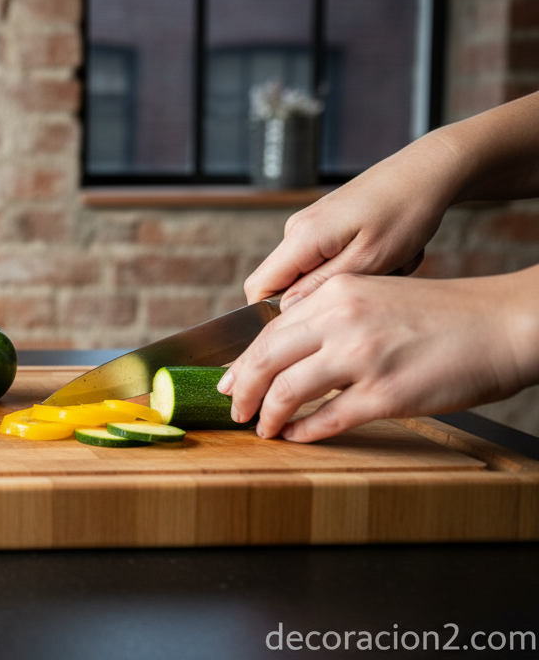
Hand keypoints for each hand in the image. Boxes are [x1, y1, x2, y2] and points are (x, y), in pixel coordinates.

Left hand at [220, 269, 538, 441]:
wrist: (500, 324)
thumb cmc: (442, 315)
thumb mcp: (375, 296)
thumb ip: (330, 316)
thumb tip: (287, 350)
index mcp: (336, 293)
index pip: (268, 331)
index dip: (242, 361)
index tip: (229, 380)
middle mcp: (342, 320)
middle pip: (265, 359)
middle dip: (242, 389)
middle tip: (234, 408)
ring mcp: (362, 358)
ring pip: (287, 391)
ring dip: (267, 414)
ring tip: (263, 427)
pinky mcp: (385, 394)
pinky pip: (326, 419)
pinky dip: (303, 432)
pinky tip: (295, 435)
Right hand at [243, 148, 453, 308]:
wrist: (427, 172)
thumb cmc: (405, 211)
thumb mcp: (369, 259)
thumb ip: (320, 288)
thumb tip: (286, 310)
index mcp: (301, 237)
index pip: (257, 287)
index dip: (272, 314)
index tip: (312, 324)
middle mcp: (297, 229)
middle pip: (284, 283)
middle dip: (324, 298)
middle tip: (370, 288)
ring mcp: (312, 226)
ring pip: (313, 274)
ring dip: (350, 281)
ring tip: (389, 265)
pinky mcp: (327, 226)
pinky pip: (330, 260)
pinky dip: (360, 265)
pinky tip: (390, 255)